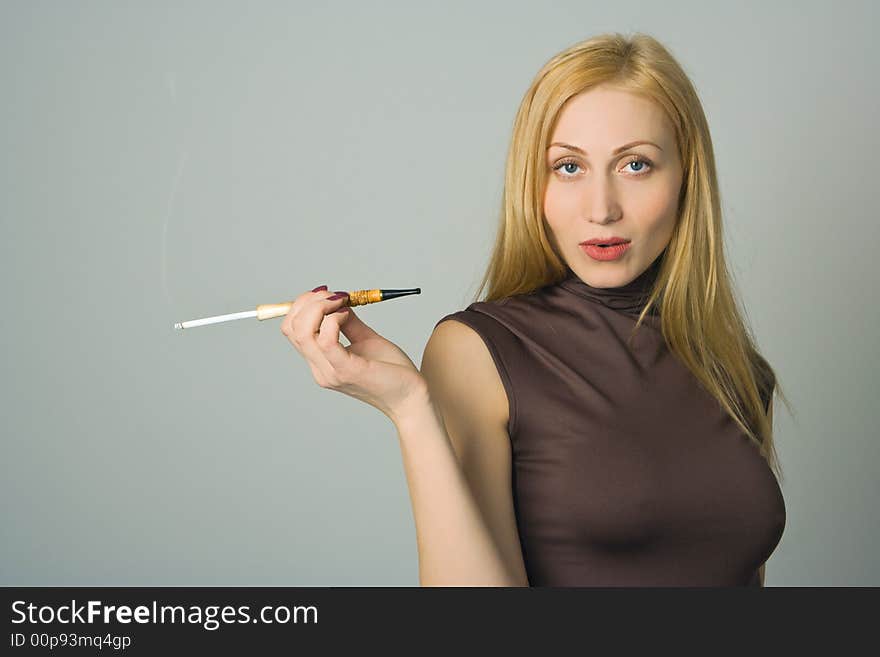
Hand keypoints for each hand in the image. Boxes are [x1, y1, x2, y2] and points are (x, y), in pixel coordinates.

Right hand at [280, 286, 428, 423]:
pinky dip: (335, 320)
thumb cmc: (392, 371)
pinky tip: (349, 316)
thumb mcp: (367, 340)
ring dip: (320, 307)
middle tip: (335, 295)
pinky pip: (326, 340)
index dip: (303, 306)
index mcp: (321, 363)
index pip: (292, 330)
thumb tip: (340, 301)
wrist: (411, 397)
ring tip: (343, 302)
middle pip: (292, 328)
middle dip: (309, 302)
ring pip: (304, 332)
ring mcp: (330, 372)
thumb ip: (350, 323)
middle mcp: (320, 370)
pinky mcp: (346, 371)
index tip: (327, 294)